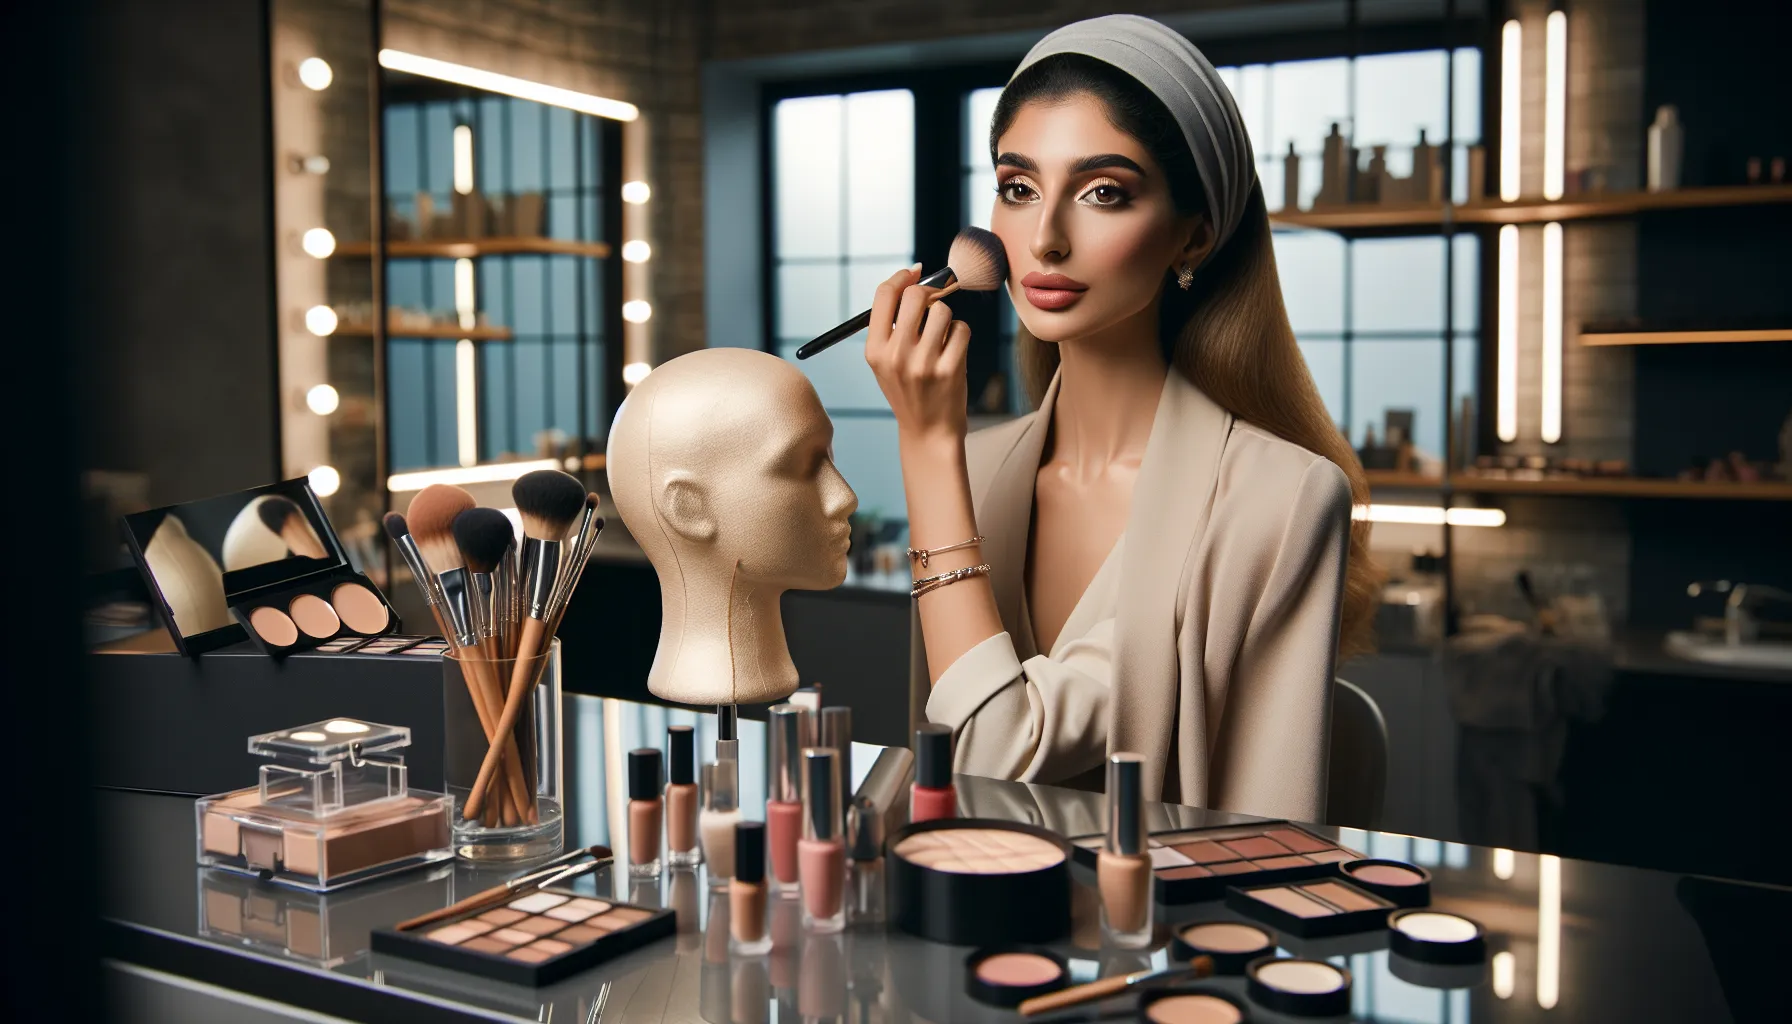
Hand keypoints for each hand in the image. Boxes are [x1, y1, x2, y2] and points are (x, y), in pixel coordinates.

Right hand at [865, 265, 971, 445]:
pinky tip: (953, 352)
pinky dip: (960, 335)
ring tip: (941, 340)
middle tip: (932, 305)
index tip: (914, 272)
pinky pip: (961, 329)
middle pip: (915, 295)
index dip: (901, 277)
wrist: (928, 431)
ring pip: (943, 311)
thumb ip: (892, 324)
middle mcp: (896, 356)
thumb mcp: (885, 361)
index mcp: (875, 351)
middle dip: (928, 294)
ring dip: (946, 320)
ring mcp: (924, 363)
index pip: (884, 296)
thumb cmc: (908, 389)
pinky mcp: (950, 369)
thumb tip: (915, 276)